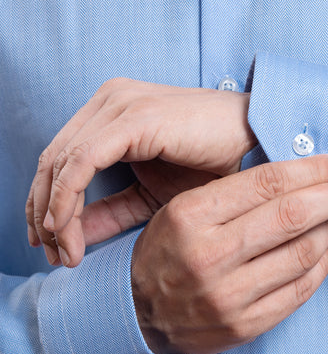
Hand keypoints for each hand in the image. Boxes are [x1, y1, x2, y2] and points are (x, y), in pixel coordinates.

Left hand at [26, 78, 255, 265]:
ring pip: (60, 162)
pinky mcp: (132, 118)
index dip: (44, 203)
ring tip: (63, 251)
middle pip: (51, 160)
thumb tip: (69, 236)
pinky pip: (81, 162)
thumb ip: (111, 212)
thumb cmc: (215, 168)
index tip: (48, 244)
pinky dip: (67, 199)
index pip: (59, 158)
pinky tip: (67, 228)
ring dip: (53, 213)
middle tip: (51, 254)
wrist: (260, 145)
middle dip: (42, 213)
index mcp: (112, 111)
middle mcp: (109, 100)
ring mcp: (119, 104)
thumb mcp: (151, 198)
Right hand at [131, 154, 327, 353]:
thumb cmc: (167, 251)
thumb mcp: (182, 208)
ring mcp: (228, 296)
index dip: (310, 170)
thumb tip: (300, 172)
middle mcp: (209, 256)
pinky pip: (301, 290)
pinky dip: (321, 264)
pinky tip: (322, 248)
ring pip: (303, 254)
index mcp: (190, 216)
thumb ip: (234, 192)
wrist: (137, 314)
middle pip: (291, 217)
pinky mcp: (245, 326)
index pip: (266, 183)